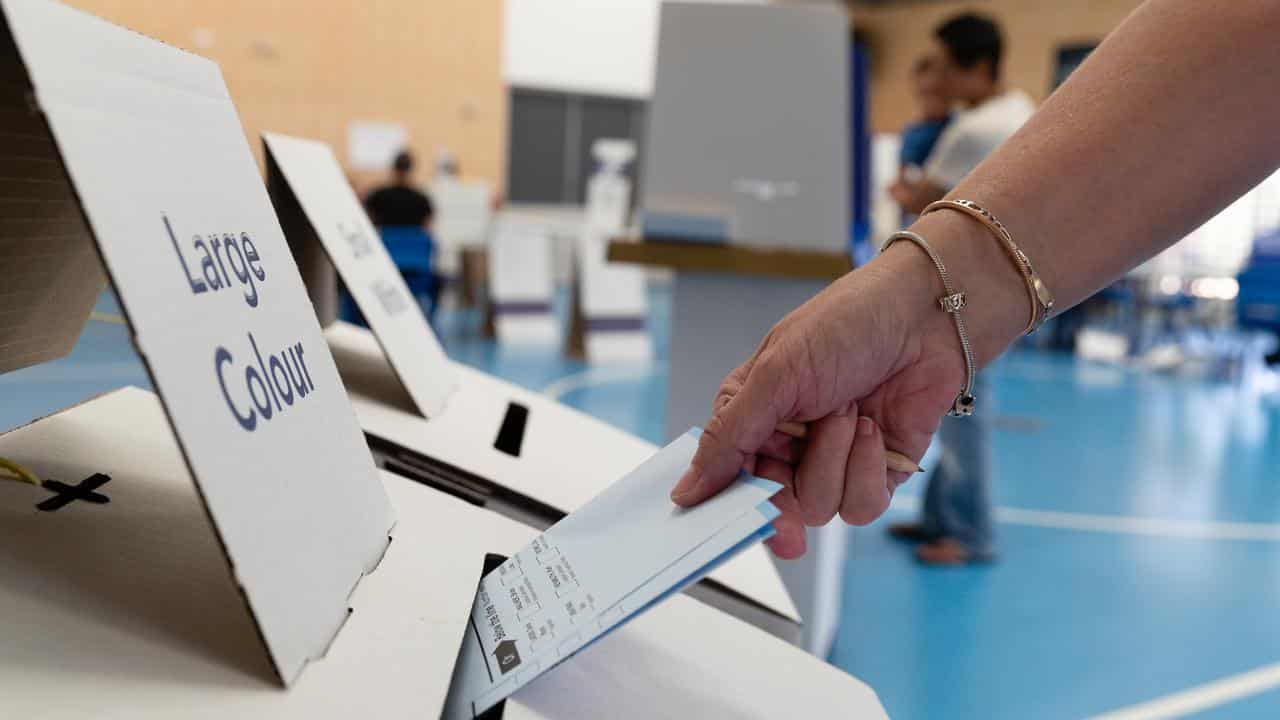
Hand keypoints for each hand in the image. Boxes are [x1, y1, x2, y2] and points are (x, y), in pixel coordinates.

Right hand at [669, 244, 967, 558]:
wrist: (924, 314)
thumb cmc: (844, 325)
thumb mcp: (774, 376)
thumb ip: (728, 439)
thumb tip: (684, 491)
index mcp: (754, 419)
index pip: (730, 482)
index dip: (732, 505)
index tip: (734, 519)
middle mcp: (792, 446)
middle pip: (775, 507)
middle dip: (790, 482)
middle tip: (798, 456)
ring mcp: (836, 461)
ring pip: (820, 509)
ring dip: (834, 459)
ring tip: (848, 410)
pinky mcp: (879, 473)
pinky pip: (862, 506)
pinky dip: (867, 469)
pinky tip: (873, 428)